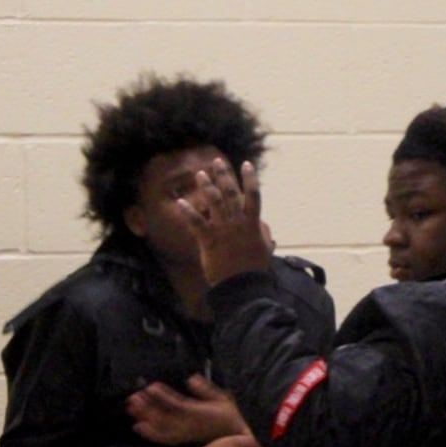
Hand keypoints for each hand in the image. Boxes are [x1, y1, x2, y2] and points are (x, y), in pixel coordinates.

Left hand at [127, 375, 248, 444]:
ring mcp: (183, 434)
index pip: (177, 403)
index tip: (151, 386)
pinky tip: (138, 427)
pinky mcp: (181, 441)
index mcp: (199, 413)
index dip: (164, 395)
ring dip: (145, 417)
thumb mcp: (223, 399)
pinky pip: (162, 439)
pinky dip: (149, 434)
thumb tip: (191, 378)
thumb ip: (206, 390)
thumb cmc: (229, 417)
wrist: (235, 438)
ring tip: (131, 407)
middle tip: (133, 396)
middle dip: (147, 405)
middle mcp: (189, 425)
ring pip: (160, 427)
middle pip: (164, 415)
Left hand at [182, 158, 271, 285]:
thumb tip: (263, 226)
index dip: (250, 178)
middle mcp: (238, 222)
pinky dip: (188, 212)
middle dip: (224, 175)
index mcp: (253, 223)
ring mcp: (223, 230)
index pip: (253, 195)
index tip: (246, 164)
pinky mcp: (209, 240)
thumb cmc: (255, 268)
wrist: (243, 285)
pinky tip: (180, 202)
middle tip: (216, 161)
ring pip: (215, 202)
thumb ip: (264, 234)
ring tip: (199, 174)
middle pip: (231, 193)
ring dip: (207, 186)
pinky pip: (196, 223)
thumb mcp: (265, 248)